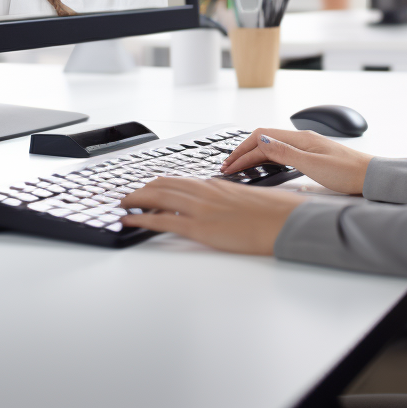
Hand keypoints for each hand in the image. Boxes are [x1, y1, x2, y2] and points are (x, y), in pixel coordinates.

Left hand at [120, 177, 305, 253]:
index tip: (145, 188)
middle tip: (126, 196)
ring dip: (136, 200)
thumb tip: (219, 206)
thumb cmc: (273, 212)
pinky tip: (129, 221)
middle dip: (141, 190)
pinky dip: (141, 220)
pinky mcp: (200, 227)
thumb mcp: (247, 198)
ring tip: (122, 205)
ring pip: (158, 199)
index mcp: (216, 184)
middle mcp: (205, 191)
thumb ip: (227, 199)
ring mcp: (201, 208)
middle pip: (163, 186)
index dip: (158, 184)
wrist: (284, 221)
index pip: (178, 180)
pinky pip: (163, 221)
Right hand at [221, 128, 372, 194]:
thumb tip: (261, 140)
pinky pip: (281, 153)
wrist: (372, 178)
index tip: (229, 165)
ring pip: (271, 146)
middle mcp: (301, 139)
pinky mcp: (311, 156)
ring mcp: (306, 147)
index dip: (242, 150)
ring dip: (253, 155)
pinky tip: (263, 166)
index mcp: (300, 138)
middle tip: (228, 167)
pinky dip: (266, 158)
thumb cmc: (348, 172)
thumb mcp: (313, 165)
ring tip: (239, 167)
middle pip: (263, 139)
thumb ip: (285, 153)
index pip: (261, 137)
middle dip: (243, 152)